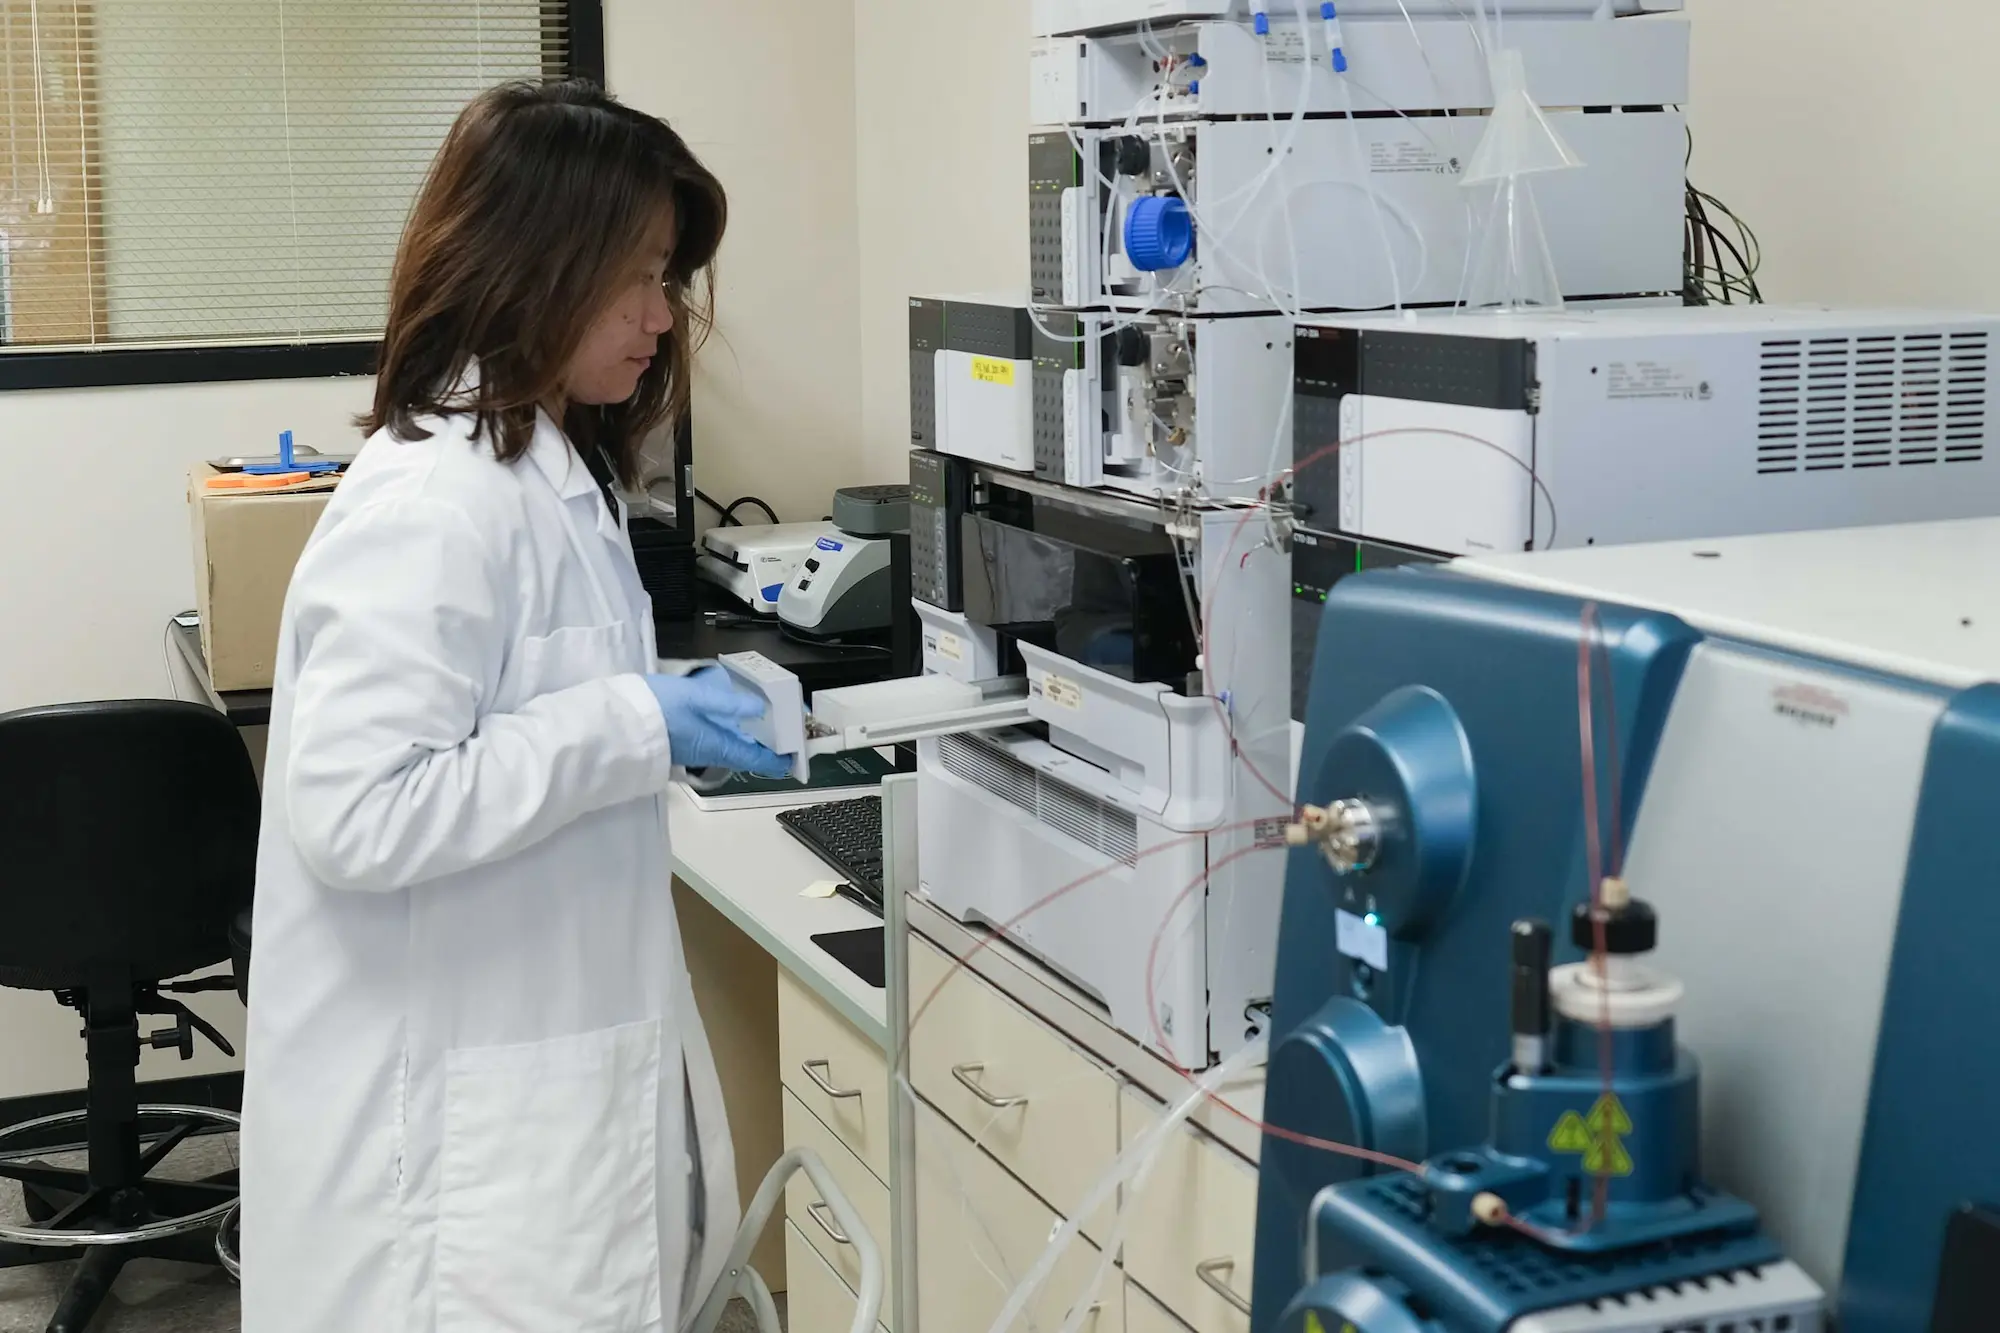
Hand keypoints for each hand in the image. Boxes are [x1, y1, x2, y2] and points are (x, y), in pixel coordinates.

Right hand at [644, 667, 793, 777]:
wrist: (615, 725)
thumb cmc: (656, 708)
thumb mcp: (697, 696)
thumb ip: (729, 703)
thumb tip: (759, 709)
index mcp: (718, 745)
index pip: (756, 759)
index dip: (778, 760)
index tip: (793, 758)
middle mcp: (709, 753)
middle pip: (744, 755)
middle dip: (764, 747)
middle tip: (781, 734)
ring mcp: (694, 751)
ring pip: (729, 749)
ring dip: (746, 740)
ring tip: (760, 724)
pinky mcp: (680, 745)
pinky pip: (713, 743)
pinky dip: (728, 734)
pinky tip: (728, 720)